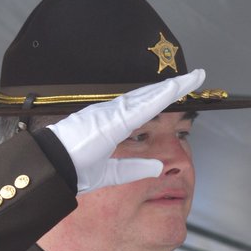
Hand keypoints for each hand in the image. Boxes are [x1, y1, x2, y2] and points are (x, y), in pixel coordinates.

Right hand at [47, 70, 205, 192]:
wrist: (54, 168)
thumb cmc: (75, 169)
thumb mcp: (113, 173)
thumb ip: (136, 167)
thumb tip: (159, 167)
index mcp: (112, 123)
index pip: (144, 106)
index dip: (164, 96)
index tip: (182, 89)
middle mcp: (114, 112)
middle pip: (150, 96)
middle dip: (174, 87)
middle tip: (196, 77)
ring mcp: (113, 112)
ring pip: (149, 96)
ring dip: (173, 87)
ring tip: (193, 79)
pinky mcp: (113, 117)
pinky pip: (143, 104)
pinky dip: (160, 95)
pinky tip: (175, 88)